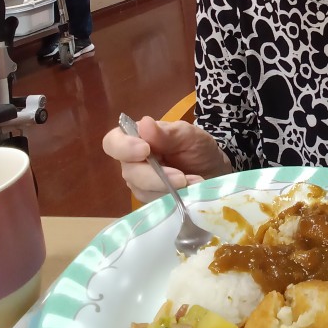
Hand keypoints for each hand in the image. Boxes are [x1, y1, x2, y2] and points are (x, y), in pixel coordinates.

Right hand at [102, 115, 231, 202]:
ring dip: (168, 189)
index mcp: (138, 138)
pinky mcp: (151, 200)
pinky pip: (154, 204)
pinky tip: (189, 192)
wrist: (214, 171)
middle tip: (182, 177)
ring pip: (142, 191)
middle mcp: (133, 162)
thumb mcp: (188, 135)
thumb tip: (144, 123)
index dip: (124, 147)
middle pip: (129, 172)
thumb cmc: (198, 148)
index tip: (145, 150)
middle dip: (155, 176)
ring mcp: (140, 183)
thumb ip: (167, 132)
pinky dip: (173, 198)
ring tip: (193, 182)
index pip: (113, 142)